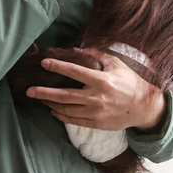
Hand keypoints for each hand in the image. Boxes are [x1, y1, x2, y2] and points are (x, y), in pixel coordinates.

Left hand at [25, 49, 165, 130]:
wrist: (143, 108)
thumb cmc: (129, 82)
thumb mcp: (116, 63)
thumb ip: (96, 55)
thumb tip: (76, 49)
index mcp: (102, 81)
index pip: (75, 72)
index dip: (58, 66)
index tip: (44, 63)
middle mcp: (97, 98)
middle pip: (64, 96)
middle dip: (44, 93)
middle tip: (29, 90)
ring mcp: (96, 113)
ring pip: (66, 110)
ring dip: (50, 104)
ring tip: (38, 98)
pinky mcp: (96, 124)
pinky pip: (73, 120)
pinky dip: (60, 115)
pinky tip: (52, 110)